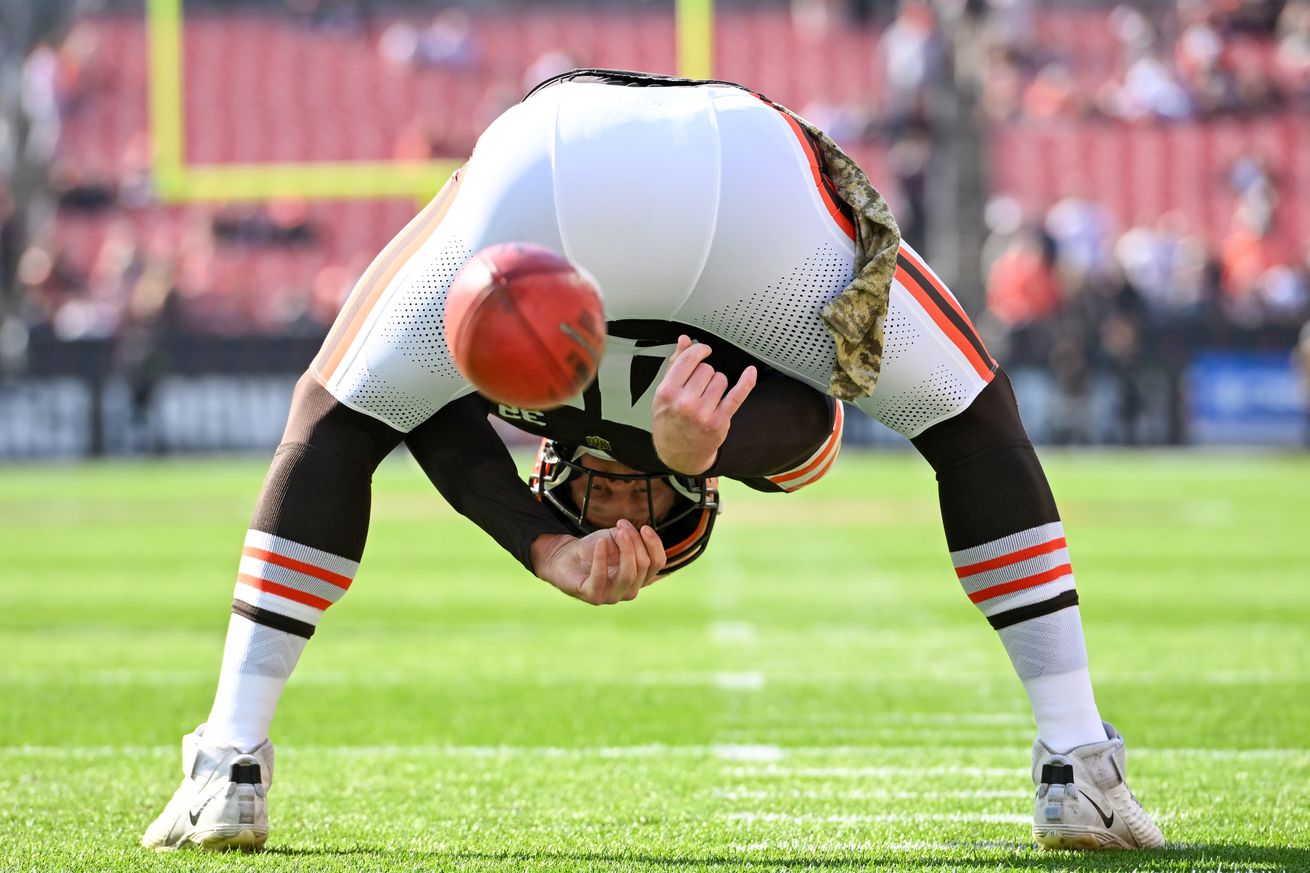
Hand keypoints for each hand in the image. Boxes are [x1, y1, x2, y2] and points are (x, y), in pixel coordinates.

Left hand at [530, 520, 666, 603]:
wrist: (565, 557)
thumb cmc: (594, 549)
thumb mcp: (617, 538)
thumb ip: (631, 537)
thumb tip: (640, 531)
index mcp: (640, 576)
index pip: (657, 563)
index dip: (654, 544)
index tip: (645, 527)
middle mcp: (630, 590)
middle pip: (644, 566)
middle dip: (635, 542)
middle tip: (623, 526)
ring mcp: (613, 596)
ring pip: (628, 574)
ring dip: (626, 550)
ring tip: (619, 532)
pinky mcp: (594, 596)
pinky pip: (601, 578)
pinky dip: (601, 558)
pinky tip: (600, 543)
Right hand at [651, 335, 756, 474]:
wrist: (678, 453)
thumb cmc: (669, 421)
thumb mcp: (664, 393)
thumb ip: (675, 364)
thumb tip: (685, 340)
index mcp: (667, 392)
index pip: (688, 359)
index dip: (699, 350)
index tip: (704, 351)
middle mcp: (684, 403)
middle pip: (707, 369)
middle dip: (705, 373)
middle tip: (699, 387)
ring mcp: (703, 413)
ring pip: (721, 379)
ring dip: (718, 384)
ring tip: (708, 397)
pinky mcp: (720, 421)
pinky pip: (737, 395)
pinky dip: (746, 382)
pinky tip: (750, 372)